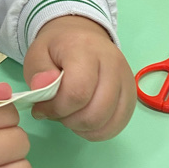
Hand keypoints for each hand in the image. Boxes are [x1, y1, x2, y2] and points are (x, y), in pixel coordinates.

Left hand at [23, 15, 134, 141]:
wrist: (83, 36)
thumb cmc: (58, 49)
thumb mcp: (37, 54)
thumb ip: (38, 72)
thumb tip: (43, 87)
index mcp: (86, 50)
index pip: (77, 92)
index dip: (56, 108)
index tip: (41, 107)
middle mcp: (113, 64)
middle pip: (95, 113)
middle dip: (69, 120)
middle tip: (56, 112)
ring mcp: (126, 81)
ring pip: (108, 123)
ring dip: (83, 127)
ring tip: (70, 114)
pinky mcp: (132, 95)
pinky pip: (118, 125)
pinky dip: (98, 131)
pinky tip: (83, 120)